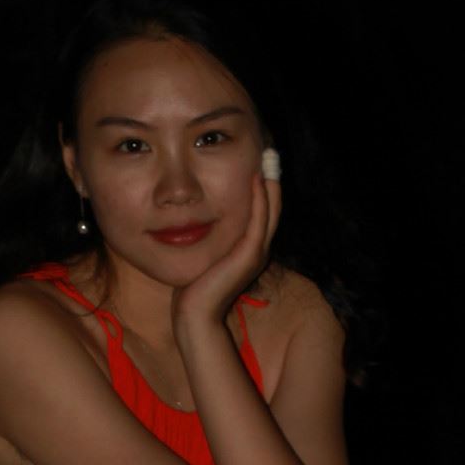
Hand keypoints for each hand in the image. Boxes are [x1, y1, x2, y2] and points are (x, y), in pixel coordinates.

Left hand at [170, 169, 280, 334]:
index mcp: (249, 249)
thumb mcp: (202, 252)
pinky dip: (259, 198)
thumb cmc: (191, 288)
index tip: (257, 157)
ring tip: (269, 155)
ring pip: (270, 210)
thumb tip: (192, 215)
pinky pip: (259, 219)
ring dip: (271, 181)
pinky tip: (256, 177)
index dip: (262, 184)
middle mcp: (258, 249)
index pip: (261, 210)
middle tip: (269, 149)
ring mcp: (256, 252)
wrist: (193, 315)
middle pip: (272, 205)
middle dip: (272, 176)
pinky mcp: (249, 255)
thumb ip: (206, 234)